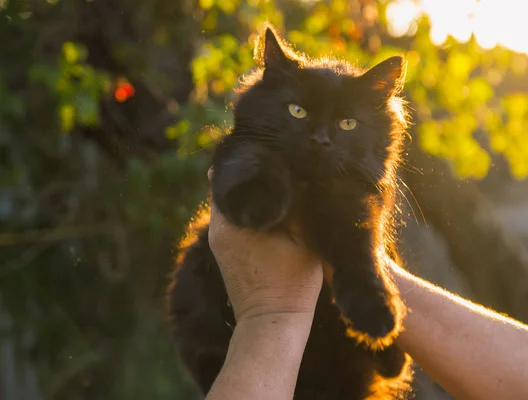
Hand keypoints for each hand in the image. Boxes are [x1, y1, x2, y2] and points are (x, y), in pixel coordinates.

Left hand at [207, 168, 322, 321]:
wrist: (273, 323)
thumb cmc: (291, 282)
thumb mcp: (302, 238)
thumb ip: (298, 206)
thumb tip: (301, 178)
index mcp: (231, 221)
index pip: (227, 177)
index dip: (246, 161)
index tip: (264, 150)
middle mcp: (218, 229)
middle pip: (227, 189)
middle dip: (248, 177)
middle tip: (272, 164)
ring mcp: (218, 243)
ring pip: (230, 206)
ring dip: (247, 195)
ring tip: (273, 183)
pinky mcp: (224, 254)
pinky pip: (232, 221)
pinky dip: (246, 212)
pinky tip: (268, 209)